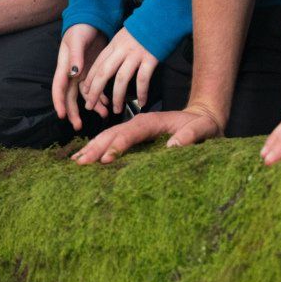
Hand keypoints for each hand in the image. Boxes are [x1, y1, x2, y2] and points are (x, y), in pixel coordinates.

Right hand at [52, 24, 108, 129]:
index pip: (58, 88)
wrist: (91, 21)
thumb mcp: (77, 40)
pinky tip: (108, 103)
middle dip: (73, 112)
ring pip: (84, 95)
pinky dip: (101, 96)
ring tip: (102, 115)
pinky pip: (95, 88)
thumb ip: (75, 57)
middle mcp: (71, 73)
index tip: (62, 115)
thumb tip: (74, 73)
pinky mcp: (92, 72)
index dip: (59, 102)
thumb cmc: (80, 28)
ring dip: (92, 105)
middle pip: (69, 96)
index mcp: (64, 66)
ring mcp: (82, 73)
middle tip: (77, 126)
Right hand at [74, 105, 224, 164]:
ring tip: (76, 161)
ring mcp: (134, 130)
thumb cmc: (204, 126)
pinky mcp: (134, 137)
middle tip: (80, 163)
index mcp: (152, 121)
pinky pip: (112, 142)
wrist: (204, 118)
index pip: (130, 133)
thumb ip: (190, 136)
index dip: (117, 146)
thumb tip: (172, 147)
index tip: (106, 160)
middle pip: (112, 133)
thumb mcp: (204, 129)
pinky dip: (98, 149)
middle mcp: (139, 123)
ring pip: (108, 137)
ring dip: (92, 148)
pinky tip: (87, 157)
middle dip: (95, 147)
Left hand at [80, 29, 159, 120]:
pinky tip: (142, 102)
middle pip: (104, 73)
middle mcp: (122, 50)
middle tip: (89, 105)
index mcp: (114, 45)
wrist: (161, 17)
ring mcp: (136, 54)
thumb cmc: (144, 29)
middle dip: (95, 91)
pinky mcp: (150, 58)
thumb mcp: (124, 37)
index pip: (97, 65)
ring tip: (116, 109)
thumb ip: (117, 50)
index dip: (90, 80)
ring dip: (117, 97)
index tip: (85, 93)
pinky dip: (142, 92)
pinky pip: (143, 79)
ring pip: (121, 79)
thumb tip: (109, 66)